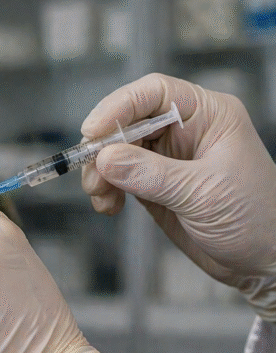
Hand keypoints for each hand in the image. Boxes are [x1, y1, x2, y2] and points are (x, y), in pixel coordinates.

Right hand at [82, 73, 275, 320]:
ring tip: (101, 196)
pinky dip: (105, 188)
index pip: (154, 92)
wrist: (264, 260)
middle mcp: (184, 129)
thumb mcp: (202, 193)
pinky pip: (117, 176)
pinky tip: (109, 206)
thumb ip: (150, 174)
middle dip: (103, 145)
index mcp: (208, 115)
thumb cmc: (254, 218)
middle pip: (127, 119)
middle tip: (92, 174)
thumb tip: (104, 158)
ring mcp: (166, 157)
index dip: (119, 106)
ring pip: (115, 149)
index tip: (93, 132)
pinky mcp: (153, 183)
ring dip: (99, 171)